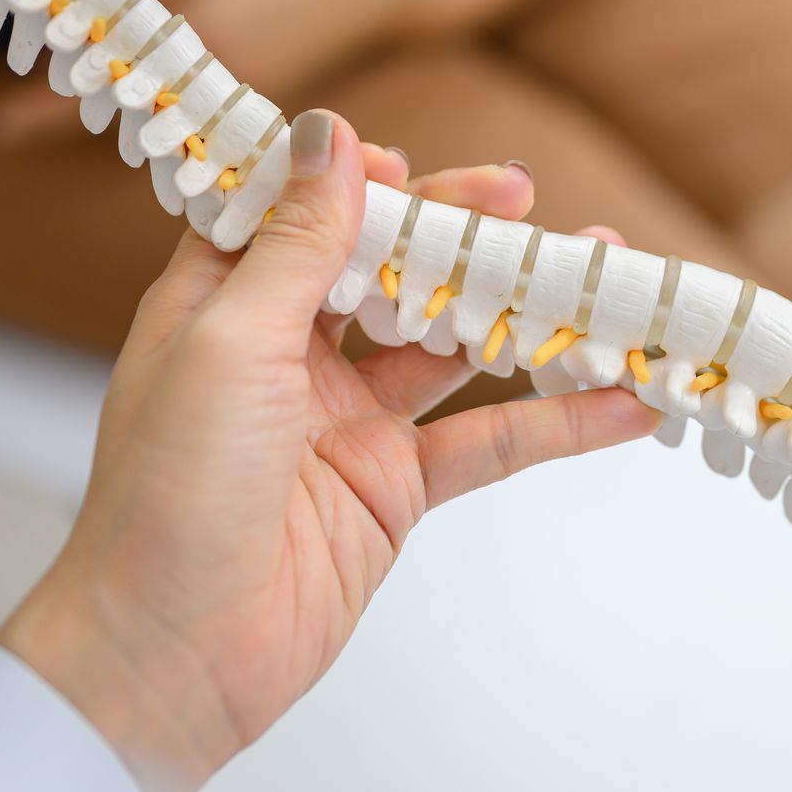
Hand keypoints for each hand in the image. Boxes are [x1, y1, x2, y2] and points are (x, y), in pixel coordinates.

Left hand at [0, 110, 658, 791]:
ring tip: (606, 275)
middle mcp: (287, 353)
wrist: (172, 656)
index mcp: (224, 303)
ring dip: (524, 313)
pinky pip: (488, 440)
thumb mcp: (231, 342)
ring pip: (453, 346)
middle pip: (390, 267)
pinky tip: (624, 400)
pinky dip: (557, 421)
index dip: (354, 180)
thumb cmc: (167, 494)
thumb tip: (334, 134)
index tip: (410, 163)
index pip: (298, 213)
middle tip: (526, 197)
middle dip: (459, 231)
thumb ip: (298, 244)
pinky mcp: (395, 486)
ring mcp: (348, 420)